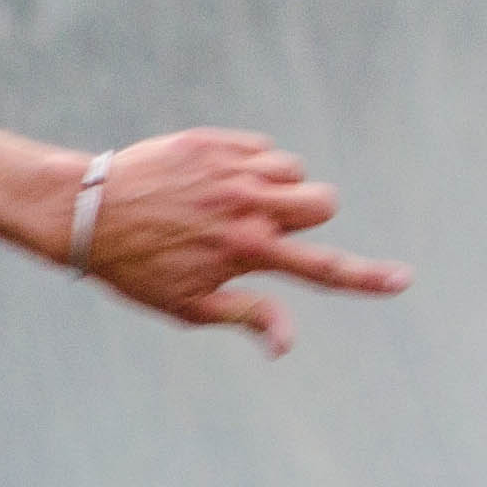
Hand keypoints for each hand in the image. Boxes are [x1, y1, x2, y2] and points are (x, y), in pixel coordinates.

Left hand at [77, 129, 403, 355]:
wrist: (83, 211)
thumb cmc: (135, 268)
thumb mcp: (188, 304)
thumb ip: (248, 315)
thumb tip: (289, 345)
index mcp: (248, 251)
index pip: (322, 268)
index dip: (367, 278)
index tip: (403, 280)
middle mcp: (248, 205)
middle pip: (324, 202)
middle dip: (310, 216)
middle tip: (270, 229)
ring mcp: (232, 168)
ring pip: (294, 170)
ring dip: (278, 187)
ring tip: (230, 205)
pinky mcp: (213, 140)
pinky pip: (262, 148)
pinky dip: (251, 163)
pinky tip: (212, 181)